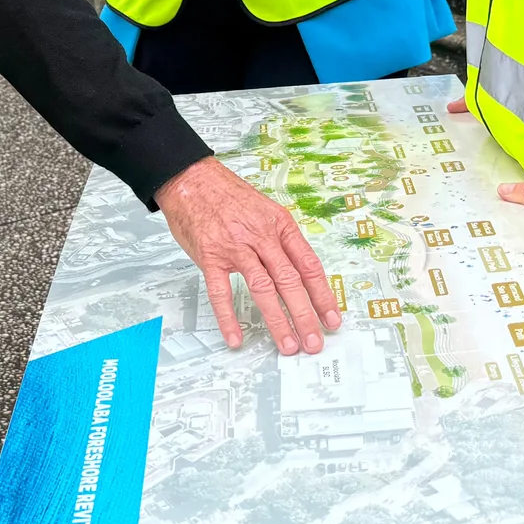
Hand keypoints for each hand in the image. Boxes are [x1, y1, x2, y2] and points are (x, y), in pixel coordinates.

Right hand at [155, 157, 342, 354]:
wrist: (191, 179)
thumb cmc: (228, 196)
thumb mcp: (265, 210)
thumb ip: (281, 240)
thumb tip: (300, 273)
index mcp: (280, 224)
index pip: (308, 265)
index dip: (323, 295)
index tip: (332, 318)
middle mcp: (261, 236)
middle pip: (290, 281)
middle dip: (305, 315)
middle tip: (314, 341)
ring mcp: (235, 247)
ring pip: (262, 288)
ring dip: (277, 320)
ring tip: (288, 344)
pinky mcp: (210, 257)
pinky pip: (221, 292)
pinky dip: (228, 318)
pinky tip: (235, 337)